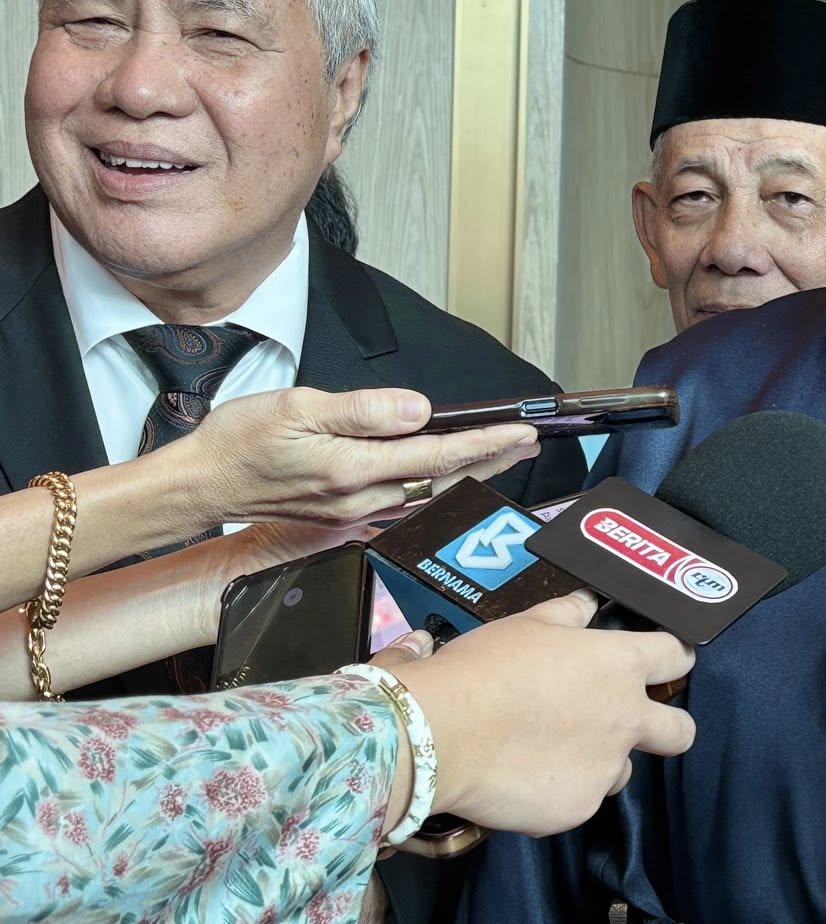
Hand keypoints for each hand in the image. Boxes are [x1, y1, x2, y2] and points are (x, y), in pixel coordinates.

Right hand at [168, 387, 540, 531]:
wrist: (201, 484)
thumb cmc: (238, 442)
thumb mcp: (297, 407)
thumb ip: (362, 410)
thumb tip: (417, 409)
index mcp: (352, 469)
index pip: (436, 454)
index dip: (483, 443)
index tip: (518, 432)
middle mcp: (360, 498)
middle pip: (442, 479)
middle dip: (489, 460)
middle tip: (527, 443)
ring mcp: (353, 512)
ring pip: (426, 494)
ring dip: (467, 474)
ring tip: (501, 455)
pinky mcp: (344, 516)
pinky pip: (403, 502)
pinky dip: (435, 487)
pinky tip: (448, 476)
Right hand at [396, 591, 696, 836]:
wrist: (438, 734)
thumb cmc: (483, 669)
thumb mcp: (527, 625)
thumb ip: (568, 614)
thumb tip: (589, 604)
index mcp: (621, 666)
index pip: (677, 657)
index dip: (672, 657)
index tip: (661, 662)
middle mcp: (627, 720)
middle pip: (680, 731)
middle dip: (668, 728)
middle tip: (630, 723)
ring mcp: (605, 770)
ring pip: (620, 770)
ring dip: (599, 761)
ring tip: (548, 751)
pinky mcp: (577, 809)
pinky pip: (578, 799)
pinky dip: (558, 791)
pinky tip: (523, 777)